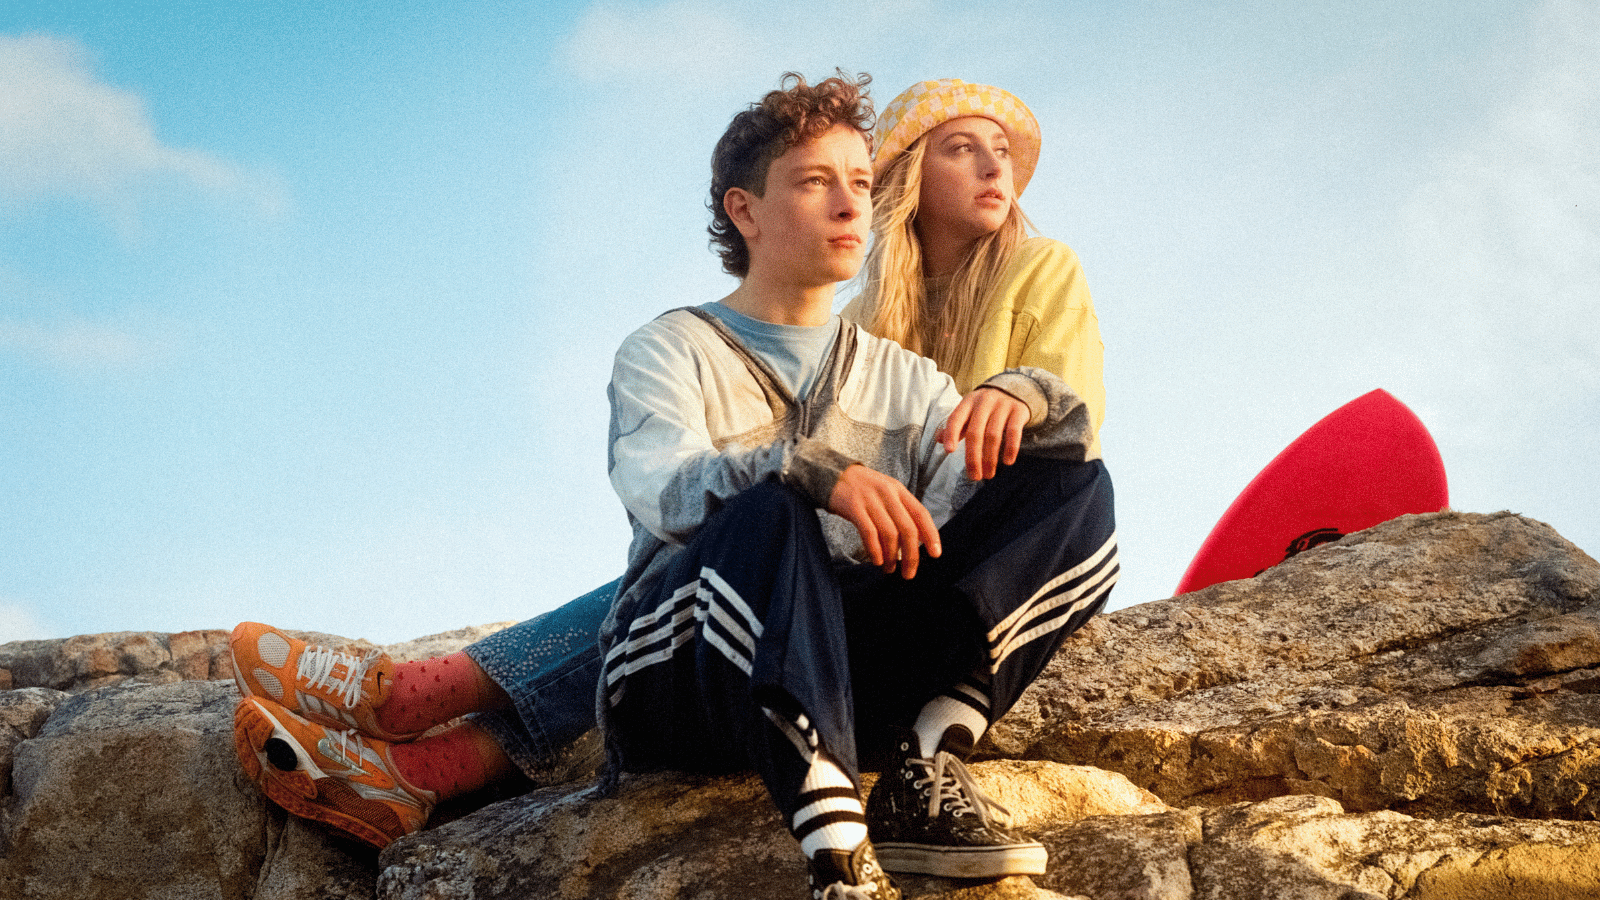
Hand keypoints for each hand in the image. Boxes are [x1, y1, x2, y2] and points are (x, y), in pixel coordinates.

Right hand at [827, 464, 940, 578]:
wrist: (833, 474)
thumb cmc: (863, 489)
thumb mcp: (886, 492)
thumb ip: (901, 511)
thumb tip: (916, 540)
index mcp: (899, 490)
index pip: (921, 513)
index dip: (931, 535)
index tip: (936, 554)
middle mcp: (888, 494)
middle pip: (907, 528)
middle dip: (911, 555)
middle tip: (909, 573)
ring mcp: (870, 500)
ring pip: (889, 534)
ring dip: (892, 557)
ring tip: (889, 569)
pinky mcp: (853, 507)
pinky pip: (869, 533)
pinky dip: (875, 550)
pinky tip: (877, 561)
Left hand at [937, 386, 1028, 479]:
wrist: (1015, 389)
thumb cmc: (986, 407)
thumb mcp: (969, 411)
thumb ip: (956, 426)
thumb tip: (940, 440)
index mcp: (968, 403)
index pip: (956, 418)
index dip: (951, 434)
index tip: (949, 451)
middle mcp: (984, 402)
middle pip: (975, 432)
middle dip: (973, 457)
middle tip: (974, 476)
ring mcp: (1002, 405)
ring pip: (993, 435)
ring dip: (990, 458)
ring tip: (989, 474)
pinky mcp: (1018, 411)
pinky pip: (1014, 432)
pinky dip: (1011, 448)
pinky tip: (1008, 462)